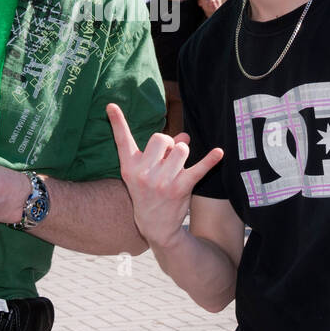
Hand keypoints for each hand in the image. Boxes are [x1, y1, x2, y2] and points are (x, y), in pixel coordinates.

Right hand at [106, 103, 222, 247]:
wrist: (155, 225)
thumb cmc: (148, 193)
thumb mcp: (145, 172)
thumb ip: (161, 151)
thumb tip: (185, 135)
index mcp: (130, 166)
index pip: (122, 140)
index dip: (116, 121)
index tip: (111, 105)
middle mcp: (143, 172)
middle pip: (162, 138)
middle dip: (169, 143)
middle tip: (168, 157)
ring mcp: (162, 181)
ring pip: (182, 148)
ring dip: (183, 153)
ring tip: (178, 166)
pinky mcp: (180, 187)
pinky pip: (199, 168)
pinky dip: (210, 160)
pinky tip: (219, 153)